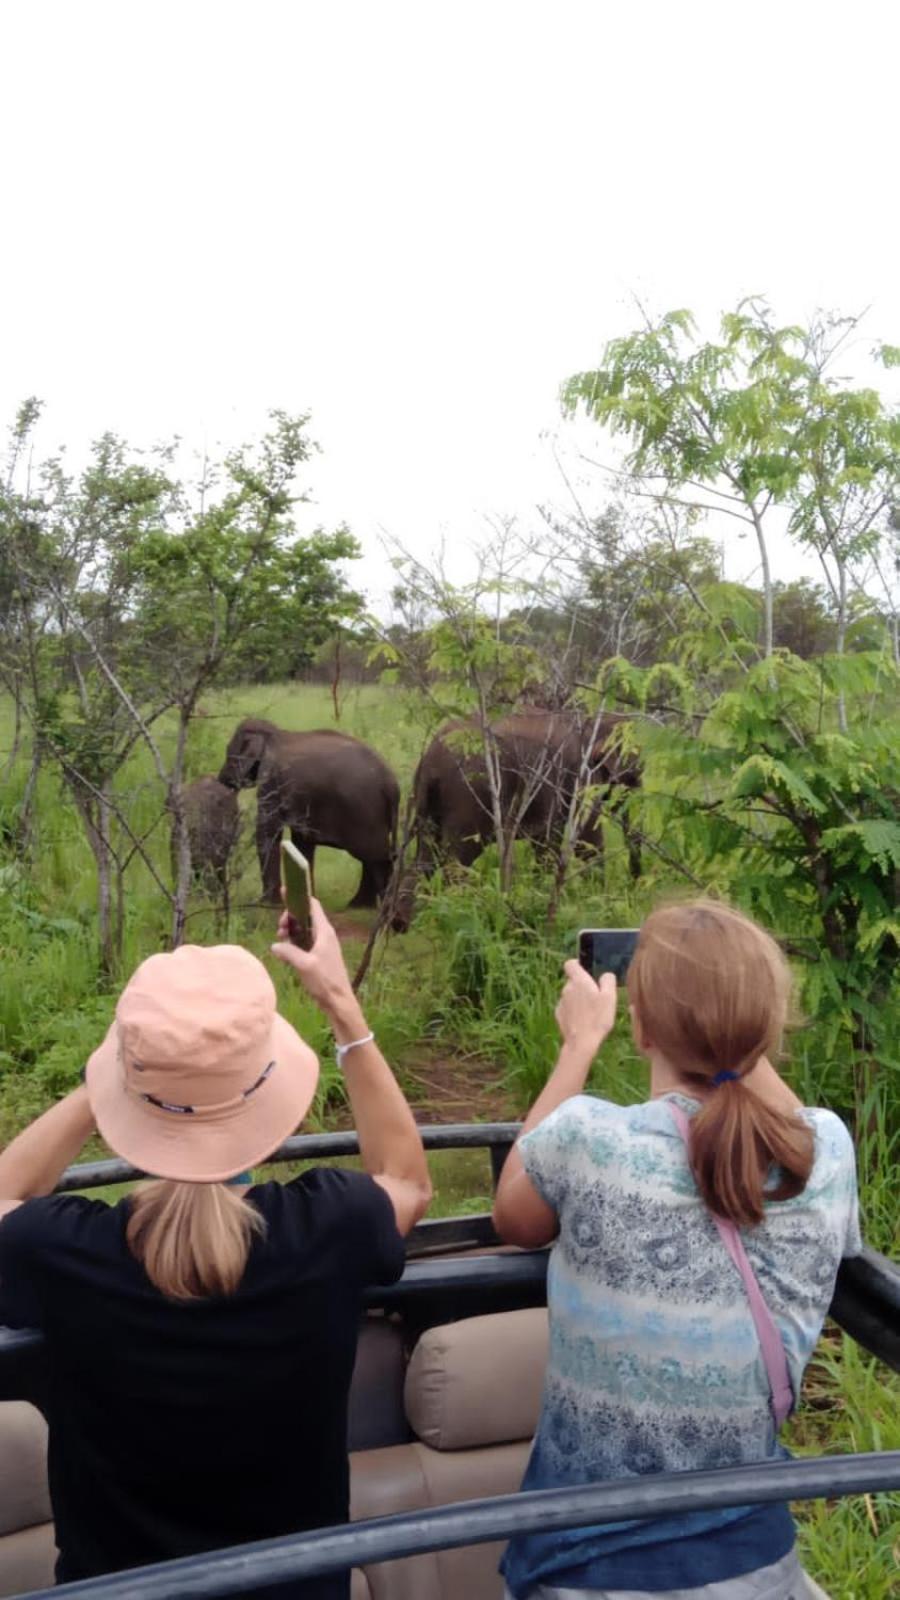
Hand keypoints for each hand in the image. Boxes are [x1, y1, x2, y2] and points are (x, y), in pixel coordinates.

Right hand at [271, 898, 356, 1021]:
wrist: (338, 1000)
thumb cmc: (325, 981)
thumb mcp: (304, 965)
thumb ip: (288, 952)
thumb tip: (275, 945)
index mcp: (324, 931)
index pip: (312, 905)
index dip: (298, 897)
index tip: (283, 895)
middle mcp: (324, 934)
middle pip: (304, 916)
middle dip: (289, 918)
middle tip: (279, 930)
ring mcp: (322, 945)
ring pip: (303, 930)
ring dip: (290, 932)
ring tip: (280, 940)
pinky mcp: (319, 955)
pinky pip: (304, 942)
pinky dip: (294, 943)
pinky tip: (285, 952)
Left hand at [555, 962, 616, 1054]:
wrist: (582, 1042)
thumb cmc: (598, 1018)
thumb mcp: (610, 997)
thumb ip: (608, 981)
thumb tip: (606, 975)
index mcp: (579, 981)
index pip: (571, 963)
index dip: (578, 965)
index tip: (587, 971)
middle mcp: (566, 989)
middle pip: (573, 981)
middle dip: (582, 986)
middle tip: (596, 998)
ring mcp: (561, 1002)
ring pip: (570, 995)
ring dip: (578, 999)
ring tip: (591, 1012)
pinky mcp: (559, 1014)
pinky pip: (567, 1007)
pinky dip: (574, 1011)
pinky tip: (583, 1020)